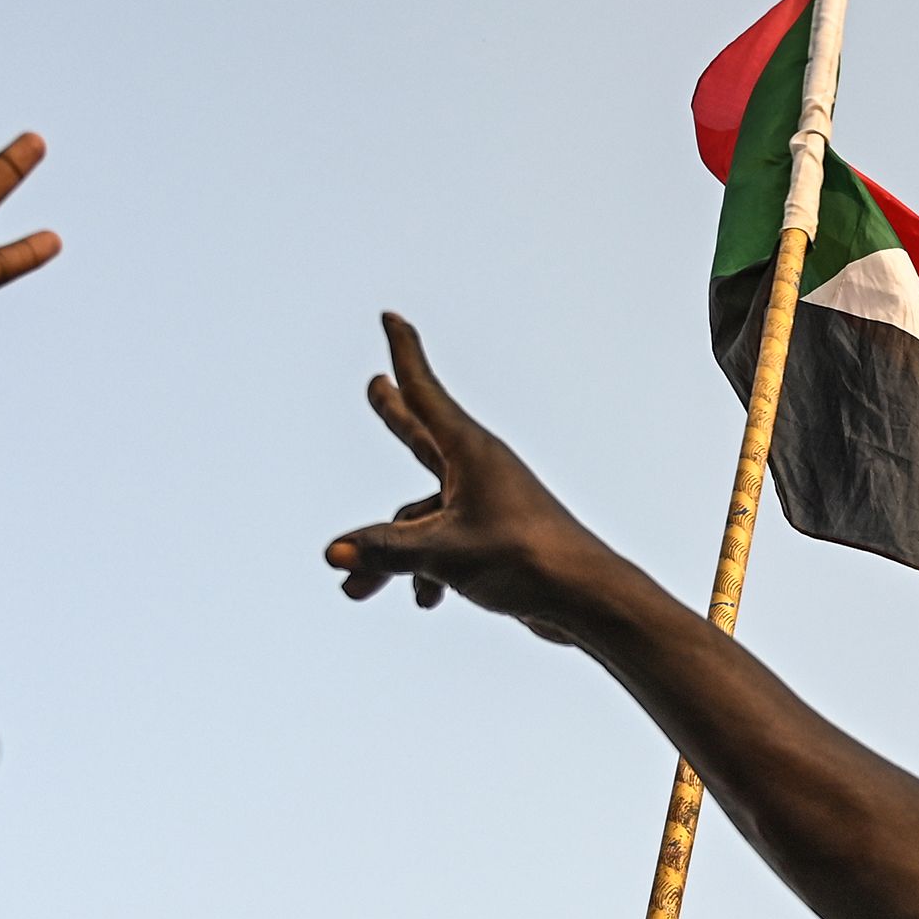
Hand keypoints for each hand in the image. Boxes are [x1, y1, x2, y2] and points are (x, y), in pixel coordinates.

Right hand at [326, 315, 628, 638]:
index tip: (391, 317)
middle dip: (395, 416)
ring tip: (354, 591)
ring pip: (421, 516)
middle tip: (377, 385)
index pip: (425, 392)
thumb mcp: (444, 552)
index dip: (403, 354)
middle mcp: (478, 470)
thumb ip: (386, 552)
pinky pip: (443, 546)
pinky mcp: (493, 539)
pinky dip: (426, 572)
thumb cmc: (525, 560)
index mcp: (470, 451)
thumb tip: (335, 555)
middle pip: (422, 436)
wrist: (582, 597)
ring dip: (388, 551)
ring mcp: (486, 504)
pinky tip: (425, 600)